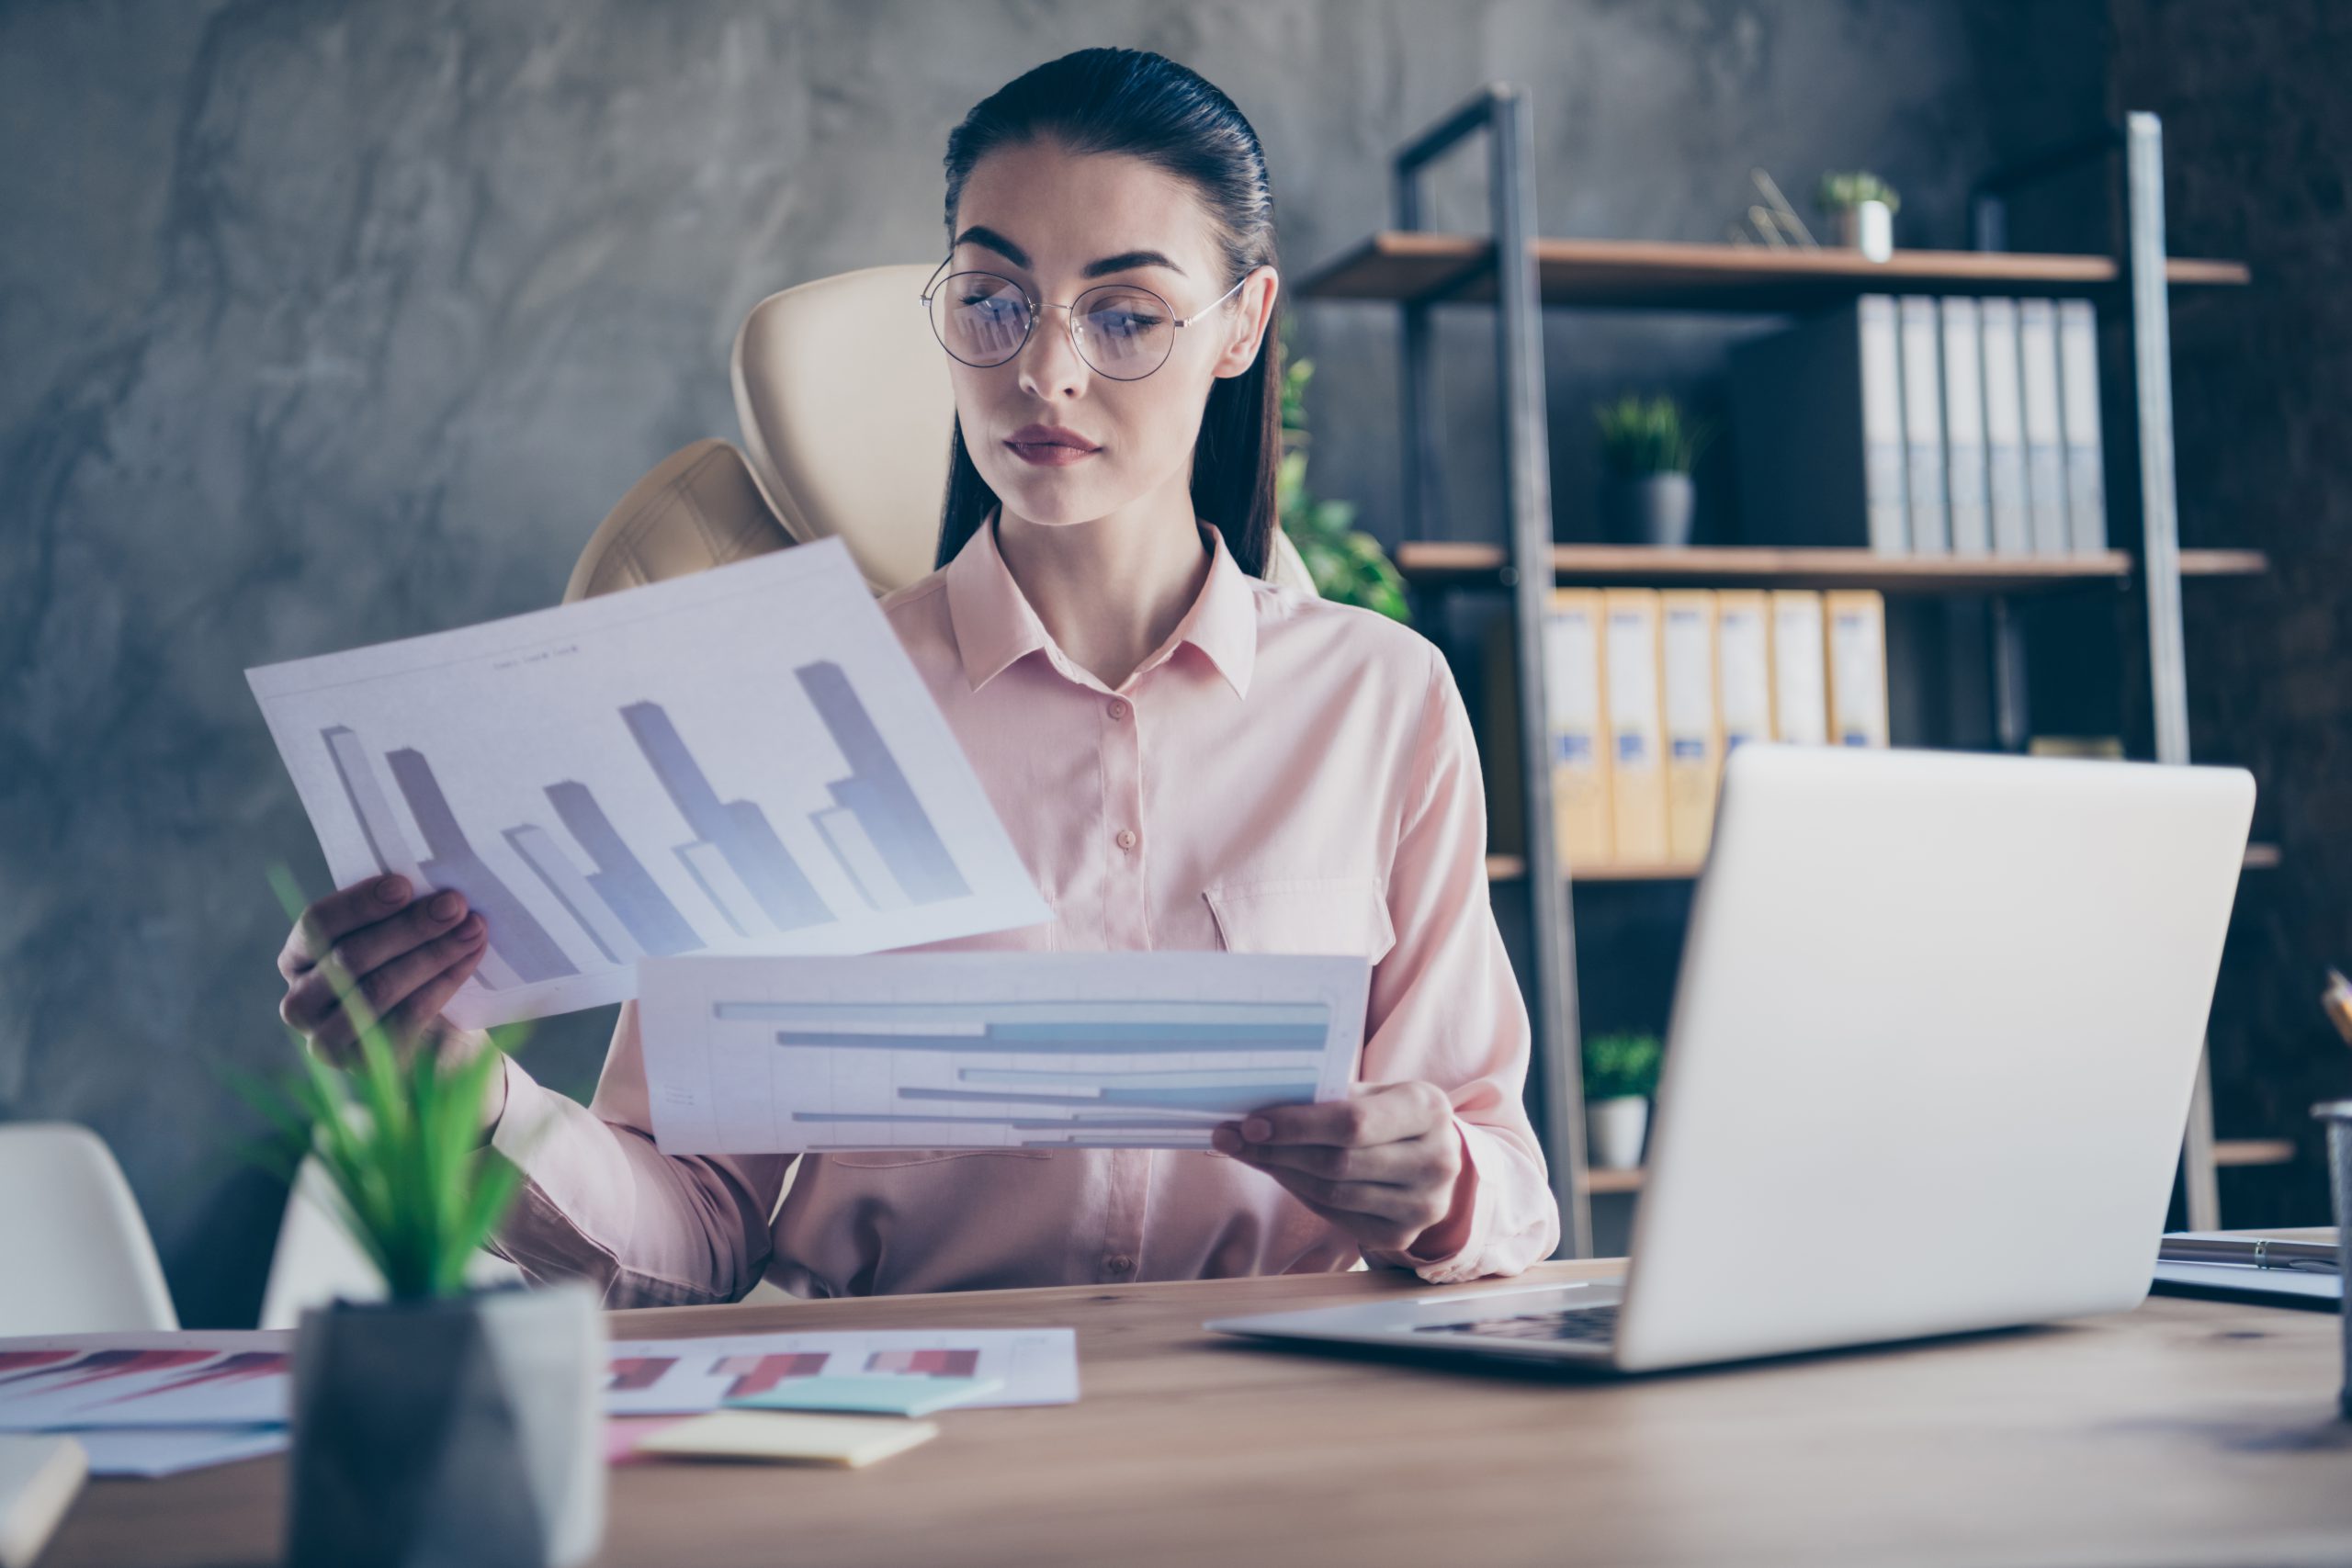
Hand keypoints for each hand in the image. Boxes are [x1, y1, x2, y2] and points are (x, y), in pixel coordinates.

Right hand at [276, 874, 504, 1127]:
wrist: (437, 1045)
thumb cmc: (410, 976)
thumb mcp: (394, 942)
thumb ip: (396, 917)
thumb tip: (432, 888)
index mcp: (298, 959)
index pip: (316, 924)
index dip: (360, 904)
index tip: (405, 885)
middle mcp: (300, 1002)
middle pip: (350, 957)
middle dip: (408, 926)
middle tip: (454, 904)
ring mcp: (327, 1038)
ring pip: (378, 988)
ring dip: (432, 953)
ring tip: (472, 928)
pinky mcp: (363, 1064)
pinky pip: (406, 1016)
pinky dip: (444, 982)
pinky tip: (470, 957)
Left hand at [1211, 1081, 1473, 1259]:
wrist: (1437, 1156)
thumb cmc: (1394, 1114)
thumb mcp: (1377, 1091)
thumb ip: (1333, 1096)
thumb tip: (1262, 1107)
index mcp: (1429, 1109)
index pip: (1352, 1123)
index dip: (1296, 1125)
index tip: (1251, 1122)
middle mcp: (1436, 1161)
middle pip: (1337, 1163)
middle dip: (1277, 1150)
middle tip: (1233, 1138)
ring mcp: (1422, 1206)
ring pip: (1332, 1194)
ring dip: (1281, 1173)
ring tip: (1249, 1153)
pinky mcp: (1401, 1236)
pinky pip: (1337, 1217)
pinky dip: (1302, 1194)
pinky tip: (1282, 1174)